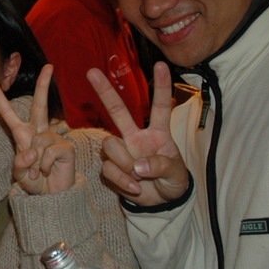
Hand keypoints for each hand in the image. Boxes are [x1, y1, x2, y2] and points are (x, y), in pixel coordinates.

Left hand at [0, 64, 75, 194]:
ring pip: (39, 142)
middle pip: (39, 105)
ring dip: (36, 163)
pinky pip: (49, 153)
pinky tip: (50, 171)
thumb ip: (20, 164)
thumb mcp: (19, 174)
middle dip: (43, 85)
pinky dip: (46, 166)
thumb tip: (32, 151)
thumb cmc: (34, 182)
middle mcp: (39, 132)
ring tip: (40, 171)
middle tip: (49, 66)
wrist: (51, 196)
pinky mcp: (65, 147)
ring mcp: (53, 137)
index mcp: (23, 134)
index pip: (8, 113)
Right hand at [86, 62, 187, 204]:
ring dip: (125, 164)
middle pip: (118, 111)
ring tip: (140, 179)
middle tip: (91, 72)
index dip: (161, 86)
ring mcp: (122, 152)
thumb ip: (160, 165)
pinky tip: (135, 188)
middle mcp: (135, 138)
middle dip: (105, 91)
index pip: (159, 107)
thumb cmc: (172, 181)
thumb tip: (138, 166)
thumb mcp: (176, 174)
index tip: (161, 65)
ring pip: (110, 145)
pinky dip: (123, 181)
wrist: (160, 204)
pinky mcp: (111, 168)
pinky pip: (109, 169)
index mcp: (157, 133)